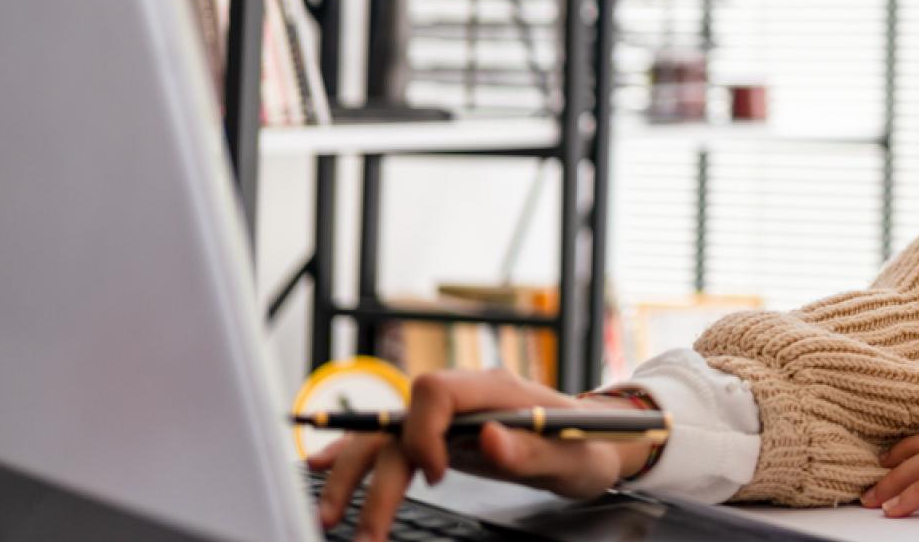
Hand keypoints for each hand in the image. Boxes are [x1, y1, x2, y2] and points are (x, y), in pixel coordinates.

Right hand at [305, 368, 653, 541]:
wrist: (595, 441)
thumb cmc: (587, 446)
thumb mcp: (574, 456)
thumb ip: (532, 450)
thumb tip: (490, 438)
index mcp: (496, 391)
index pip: (435, 391)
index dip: (423, 431)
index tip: (437, 476)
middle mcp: (465, 398)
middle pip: (400, 422)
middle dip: (373, 474)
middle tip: (363, 529)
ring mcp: (451, 417)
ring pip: (387, 436)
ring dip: (355, 473)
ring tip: (332, 516)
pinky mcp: (443, 438)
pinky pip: (393, 440)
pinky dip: (357, 454)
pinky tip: (322, 466)